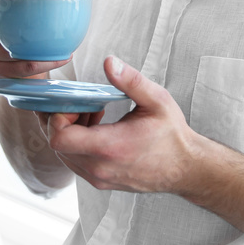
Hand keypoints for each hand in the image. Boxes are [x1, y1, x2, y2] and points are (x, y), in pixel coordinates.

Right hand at [0, 0, 71, 79]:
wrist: (21, 50)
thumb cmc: (22, 22)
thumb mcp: (27, 2)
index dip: (15, 12)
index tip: (39, 16)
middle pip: (1, 34)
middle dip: (28, 38)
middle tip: (56, 38)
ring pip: (8, 55)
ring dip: (36, 57)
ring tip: (61, 53)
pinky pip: (13, 70)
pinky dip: (34, 67)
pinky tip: (51, 63)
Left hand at [46, 56, 201, 194]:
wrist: (186, 168)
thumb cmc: (172, 135)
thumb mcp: (157, 100)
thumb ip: (131, 81)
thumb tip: (109, 62)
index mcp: (110, 147)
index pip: (59, 138)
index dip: (57, 118)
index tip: (73, 104)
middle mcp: (100, 167)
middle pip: (57, 145)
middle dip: (62, 121)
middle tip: (81, 105)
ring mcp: (99, 178)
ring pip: (64, 155)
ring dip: (70, 133)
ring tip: (93, 115)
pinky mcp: (101, 182)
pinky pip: (76, 163)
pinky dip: (78, 145)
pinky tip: (97, 130)